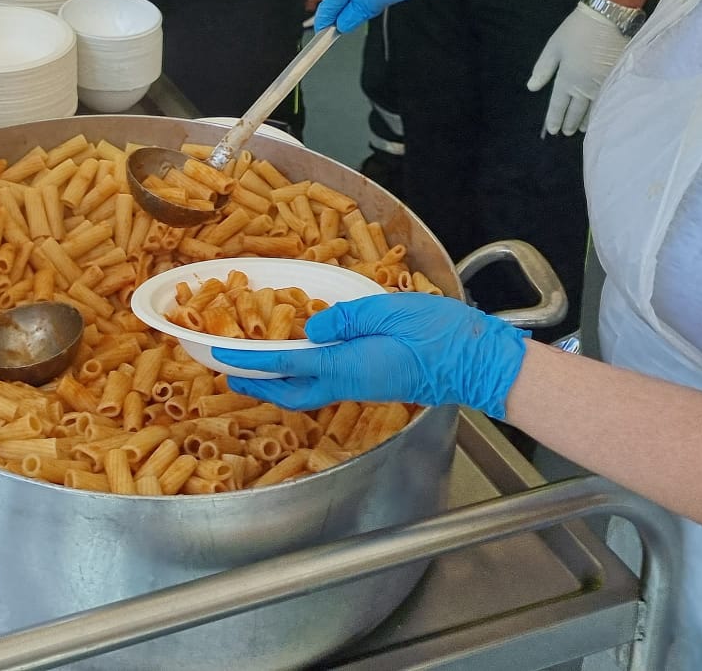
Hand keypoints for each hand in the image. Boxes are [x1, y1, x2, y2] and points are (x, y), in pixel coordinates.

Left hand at [214, 293, 527, 418]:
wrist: (478, 361)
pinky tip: (301, 361)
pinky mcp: (374, 383)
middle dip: (257, 384)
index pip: (288, 365)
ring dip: (278, 381)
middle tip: (227, 372)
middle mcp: (352, 383)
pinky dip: (303, 375)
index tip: (223, 357)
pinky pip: (328, 384)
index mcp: (350, 366)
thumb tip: (311, 324)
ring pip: (309, 391)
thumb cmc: (440, 333)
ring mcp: (364, 386)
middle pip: (292, 391)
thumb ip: (347, 318)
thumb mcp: (389, 311)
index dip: (252, 361)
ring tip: (254, 367)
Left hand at [525, 3, 632, 135]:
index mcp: (567, 78)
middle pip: (576, 110)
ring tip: (581, 129)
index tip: (552, 130)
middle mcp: (584, 86)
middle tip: (566, 133)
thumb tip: (532, 87)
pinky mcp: (616, 80)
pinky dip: (602, 111)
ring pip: (593, 109)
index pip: (559, 104)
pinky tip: (602, 116)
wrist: (607, 18)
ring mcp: (602, 85)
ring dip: (586, 121)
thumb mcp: (553, 47)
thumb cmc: (576, 31)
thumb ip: (543, 69)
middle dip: (570, 122)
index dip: (554, 118)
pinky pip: (607, 101)